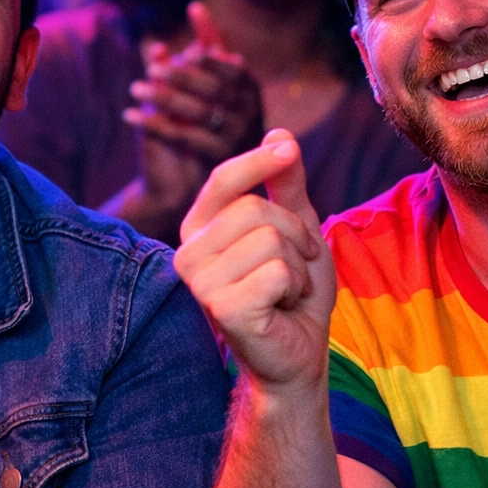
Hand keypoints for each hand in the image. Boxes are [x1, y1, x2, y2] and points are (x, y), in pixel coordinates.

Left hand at [123, 1, 262, 163]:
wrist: (220, 168)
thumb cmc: (216, 112)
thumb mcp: (215, 78)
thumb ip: (208, 44)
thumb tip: (194, 6)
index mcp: (250, 89)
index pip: (233, 70)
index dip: (212, 61)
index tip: (188, 53)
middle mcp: (248, 112)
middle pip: (213, 91)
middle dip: (182, 78)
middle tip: (152, 69)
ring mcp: (233, 137)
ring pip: (196, 114)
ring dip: (163, 99)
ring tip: (135, 89)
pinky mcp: (215, 158)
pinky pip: (180, 138)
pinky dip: (152, 124)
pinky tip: (129, 115)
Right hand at [175, 129, 334, 392]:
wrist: (297, 354)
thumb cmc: (292, 293)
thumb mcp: (296, 229)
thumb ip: (286, 185)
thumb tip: (280, 133)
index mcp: (199, 229)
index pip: (223, 179)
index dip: (258, 160)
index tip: (288, 150)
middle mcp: (188, 253)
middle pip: (256, 208)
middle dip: (296, 234)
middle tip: (295, 268)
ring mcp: (200, 283)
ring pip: (271, 239)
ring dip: (298, 267)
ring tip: (286, 291)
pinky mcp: (221, 307)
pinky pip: (277, 270)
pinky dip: (295, 287)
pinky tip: (282, 307)